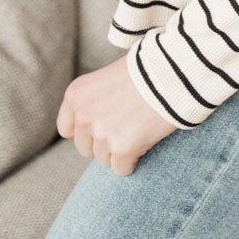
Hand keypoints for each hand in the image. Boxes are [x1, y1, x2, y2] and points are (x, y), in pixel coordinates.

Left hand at [56, 52, 180, 174]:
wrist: (171, 71)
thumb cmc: (145, 69)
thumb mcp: (109, 77)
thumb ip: (95, 100)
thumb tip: (94, 123)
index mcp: (76, 95)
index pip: (66, 129)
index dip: (85, 131)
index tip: (102, 125)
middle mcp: (84, 115)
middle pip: (86, 148)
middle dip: (104, 142)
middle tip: (126, 124)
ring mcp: (102, 133)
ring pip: (104, 159)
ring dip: (120, 150)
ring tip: (138, 127)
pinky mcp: (122, 148)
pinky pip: (122, 168)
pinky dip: (134, 160)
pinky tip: (145, 139)